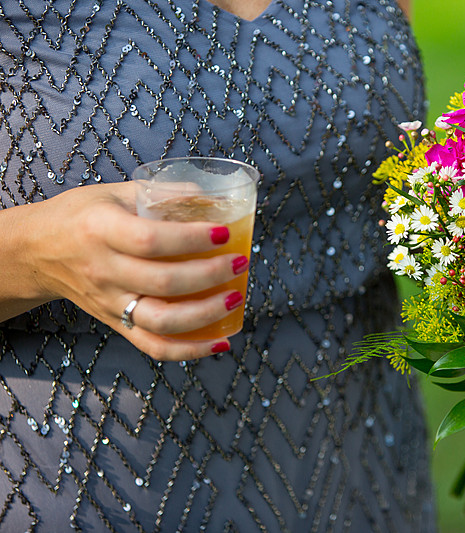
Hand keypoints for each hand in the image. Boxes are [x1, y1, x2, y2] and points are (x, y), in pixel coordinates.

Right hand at [10, 181, 245, 360]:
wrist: (38, 251)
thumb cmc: (84, 216)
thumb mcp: (116, 193)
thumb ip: (163, 194)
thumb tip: (214, 198)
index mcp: (102, 230)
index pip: (152, 240)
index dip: (193, 239)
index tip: (225, 232)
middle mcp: (104, 270)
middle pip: (163, 282)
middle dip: (210, 275)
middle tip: (239, 263)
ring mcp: (109, 302)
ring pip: (160, 321)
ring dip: (205, 315)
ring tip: (235, 298)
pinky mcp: (115, 323)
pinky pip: (153, 346)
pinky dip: (189, 351)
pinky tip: (220, 343)